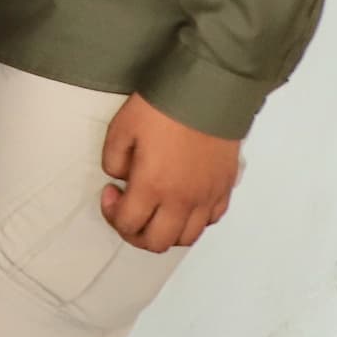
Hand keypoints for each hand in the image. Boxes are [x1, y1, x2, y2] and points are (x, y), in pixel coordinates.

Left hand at [100, 93, 240, 251]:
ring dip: (165, 231)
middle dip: (135, 233)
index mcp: (153, 187)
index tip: (111, 190)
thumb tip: (121, 179)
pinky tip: (180, 202)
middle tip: (128, 209)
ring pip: (186, 238)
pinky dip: (192, 221)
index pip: (128, 224)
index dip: (112, 213)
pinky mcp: (224, 189)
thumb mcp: (121, 129)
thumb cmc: (161, 109)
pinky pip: (209, 221)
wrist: (207, 93)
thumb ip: (113, 161)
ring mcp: (207, 198)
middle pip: (157, 242)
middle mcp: (183, 201)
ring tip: (154, 209)